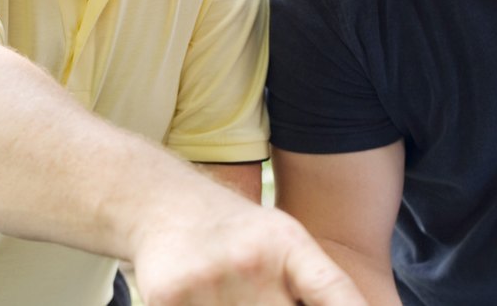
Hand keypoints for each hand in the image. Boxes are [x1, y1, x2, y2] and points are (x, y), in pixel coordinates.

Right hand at [132, 204, 367, 304]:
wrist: (164, 202)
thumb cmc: (237, 232)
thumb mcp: (283, 241)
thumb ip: (315, 283)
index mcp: (287, 244)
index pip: (332, 291)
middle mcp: (251, 261)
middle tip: (272, 297)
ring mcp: (208, 282)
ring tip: (235, 293)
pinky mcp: (168, 299)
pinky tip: (207, 298)